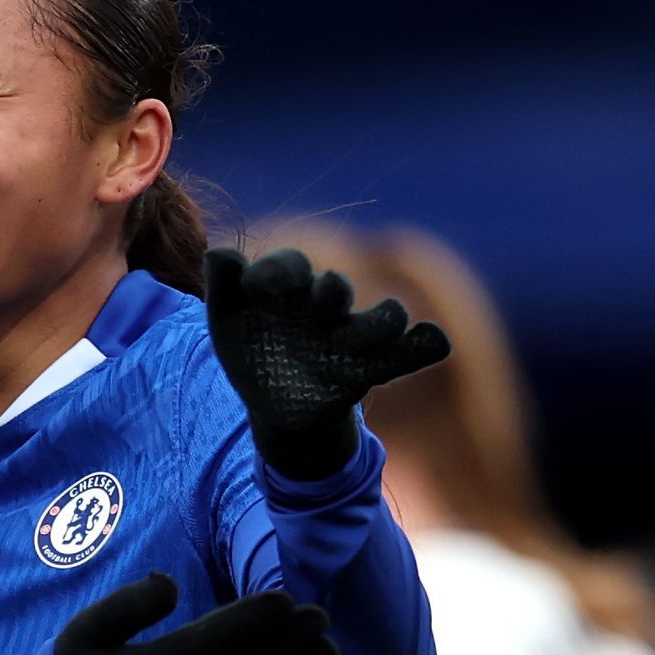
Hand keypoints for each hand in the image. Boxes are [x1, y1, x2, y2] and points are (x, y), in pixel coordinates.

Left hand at [203, 247, 451, 479]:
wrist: (277, 402)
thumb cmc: (251, 350)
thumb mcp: (227, 320)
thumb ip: (222, 286)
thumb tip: (218, 252)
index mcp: (289, 291)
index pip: (289, 268)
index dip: (279, 271)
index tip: (258, 287)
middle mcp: (325, 307)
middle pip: (336, 289)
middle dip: (332, 292)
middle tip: (328, 295)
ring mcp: (351, 337)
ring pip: (382, 319)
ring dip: (385, 319)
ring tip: (390, 321)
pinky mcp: (370, 368)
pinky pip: (406, 353)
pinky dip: (423, 346)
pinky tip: (436, 341)